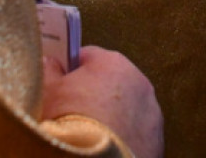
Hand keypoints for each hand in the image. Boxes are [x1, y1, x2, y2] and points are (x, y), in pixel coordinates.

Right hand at [43, 46, 163, 157]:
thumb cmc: (69, 122)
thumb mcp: (48, 91)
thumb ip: (49, 71)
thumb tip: (51, 62)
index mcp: (112, 63)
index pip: (88, 57)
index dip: (71, 70)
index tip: (59, 84)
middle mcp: (139, 82)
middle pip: (110, 82)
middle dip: (93, 95)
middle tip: (71, 114)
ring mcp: (152, 113)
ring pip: (127, 109)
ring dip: (112, 118)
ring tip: (88, 136)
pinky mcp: (157, 140)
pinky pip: (136, 134)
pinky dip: (123, 139)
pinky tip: (104, 149)